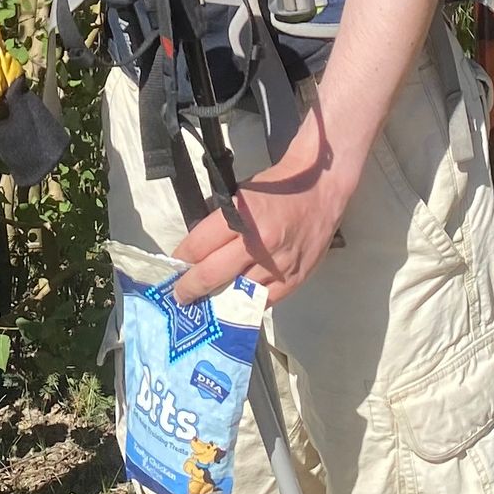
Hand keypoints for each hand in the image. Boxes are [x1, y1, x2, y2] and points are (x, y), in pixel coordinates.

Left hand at [171, 114, 352, 305]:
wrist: (320, 190)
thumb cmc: (277, 188)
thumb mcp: (241, 195)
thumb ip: (221, 222)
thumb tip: (197, 249)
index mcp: (241, 216)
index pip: (199, 245)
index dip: (182, 259)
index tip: (174, 268)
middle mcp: (258, 242)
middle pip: (212, 274)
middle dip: (190, 288)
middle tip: (180, 296)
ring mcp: (277, 264)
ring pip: (236, 293)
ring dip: (217, 300)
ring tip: (204, 305)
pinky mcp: (294, 278)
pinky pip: (263, 301)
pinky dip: (247, 304)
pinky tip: (235, 305)